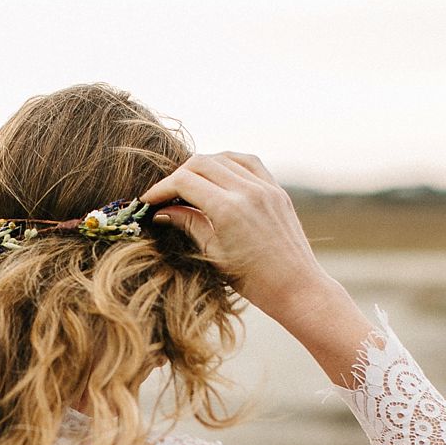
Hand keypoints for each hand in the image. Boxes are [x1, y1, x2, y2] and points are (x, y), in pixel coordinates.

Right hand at [140, 152, 332, 319]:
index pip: (184, 182)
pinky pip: (248, 162)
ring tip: (189, 184)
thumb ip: (189, 224)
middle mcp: (248, 191)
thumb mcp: (213, 254)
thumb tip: (163, 211)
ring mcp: (265, 187)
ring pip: (224, 157)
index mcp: (228, 209)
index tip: (149, 200)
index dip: (161, 188)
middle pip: (201, 163)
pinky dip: (228, 162)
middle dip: (177, 175)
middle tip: (165, 194)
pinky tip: (218, 173)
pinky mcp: (277, 190)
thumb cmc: (252, 281)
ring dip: (202, 165)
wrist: (296, 287)